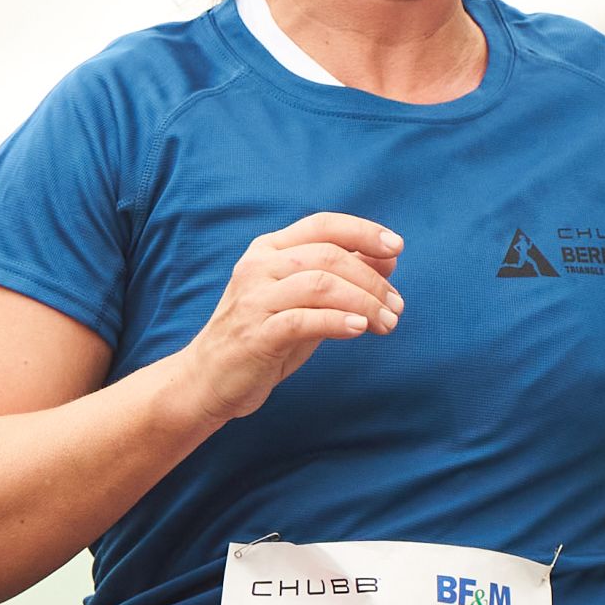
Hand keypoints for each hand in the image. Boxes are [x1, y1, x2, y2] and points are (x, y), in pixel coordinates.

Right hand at [156, 212, 403, 429]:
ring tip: (387, 323)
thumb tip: (389, 257)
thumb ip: (340, 277)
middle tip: (396, 307)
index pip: (323, 225)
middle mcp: (259, 266)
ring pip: (322, 285)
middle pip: (329, 256)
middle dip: (372, 280)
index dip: (363, 231)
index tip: (396, 247)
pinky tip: (360, 330)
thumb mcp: (304, 300)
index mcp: (269, 249)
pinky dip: (339, 321)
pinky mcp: (255, 333)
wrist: (208, 379)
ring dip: (364, 303)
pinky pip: (305, 320)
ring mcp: (255, 299)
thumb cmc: (263, 336)